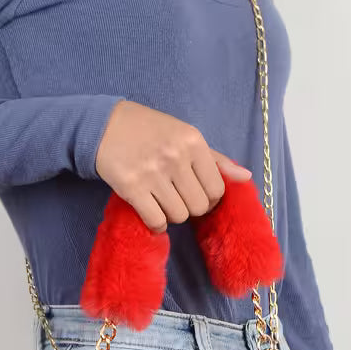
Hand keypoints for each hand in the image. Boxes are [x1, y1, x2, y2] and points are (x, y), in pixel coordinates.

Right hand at [95, 100, 253, 232]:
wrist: (104, 125)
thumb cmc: (150, 131)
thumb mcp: (185, 135)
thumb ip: (215, 159)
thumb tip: (246, 177)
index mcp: (193, 142)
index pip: (217, 189)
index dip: (209, 198)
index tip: (196, 192)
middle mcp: (175, 157)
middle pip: (199, 206)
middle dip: (191, 207)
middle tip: (177, 196)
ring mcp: (153, 173)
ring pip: (179, 216)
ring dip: (172, 215)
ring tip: (162, 199)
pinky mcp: (132, 188)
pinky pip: (157, 221)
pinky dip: (157, 224)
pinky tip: (151, 211)